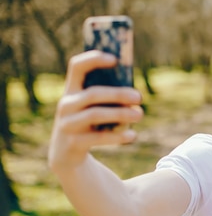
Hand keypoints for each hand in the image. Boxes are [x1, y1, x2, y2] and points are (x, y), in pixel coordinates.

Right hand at [48, 51, 142, 172]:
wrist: (67, 156)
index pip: (76, 67)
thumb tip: (135, 95)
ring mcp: (68, 124)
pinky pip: (98, 137)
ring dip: (121, 114)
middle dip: (118, 94)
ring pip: (95, 114)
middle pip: (93, 94)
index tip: (115, 59)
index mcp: (71, 90)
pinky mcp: (74, 143)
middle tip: (139, 97)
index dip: (94, 59)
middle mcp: (66, 105)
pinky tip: (133, 135)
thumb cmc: (88, 125)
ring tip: (140, 114)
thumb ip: (108, 99)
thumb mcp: (92, 109)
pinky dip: (117, 136)